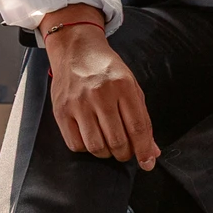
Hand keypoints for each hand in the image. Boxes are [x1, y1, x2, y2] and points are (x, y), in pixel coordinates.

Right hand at [41, 7, 158, 167]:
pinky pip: (75, 144)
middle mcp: (100, 94)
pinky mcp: (61, 110)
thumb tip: (152, 152)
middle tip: (126, 151)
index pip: (137, 127)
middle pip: (117, 141)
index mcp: (123, 86)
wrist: (76, 50)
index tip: (148, 162)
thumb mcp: (131, 86)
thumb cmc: (107, 70)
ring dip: (107, 153)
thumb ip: (142, 119)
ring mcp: (78, 103)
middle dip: (125, 153)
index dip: (144, 149)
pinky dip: (87, 149)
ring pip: (96, 146)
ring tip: (110, 146)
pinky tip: (92, 138)